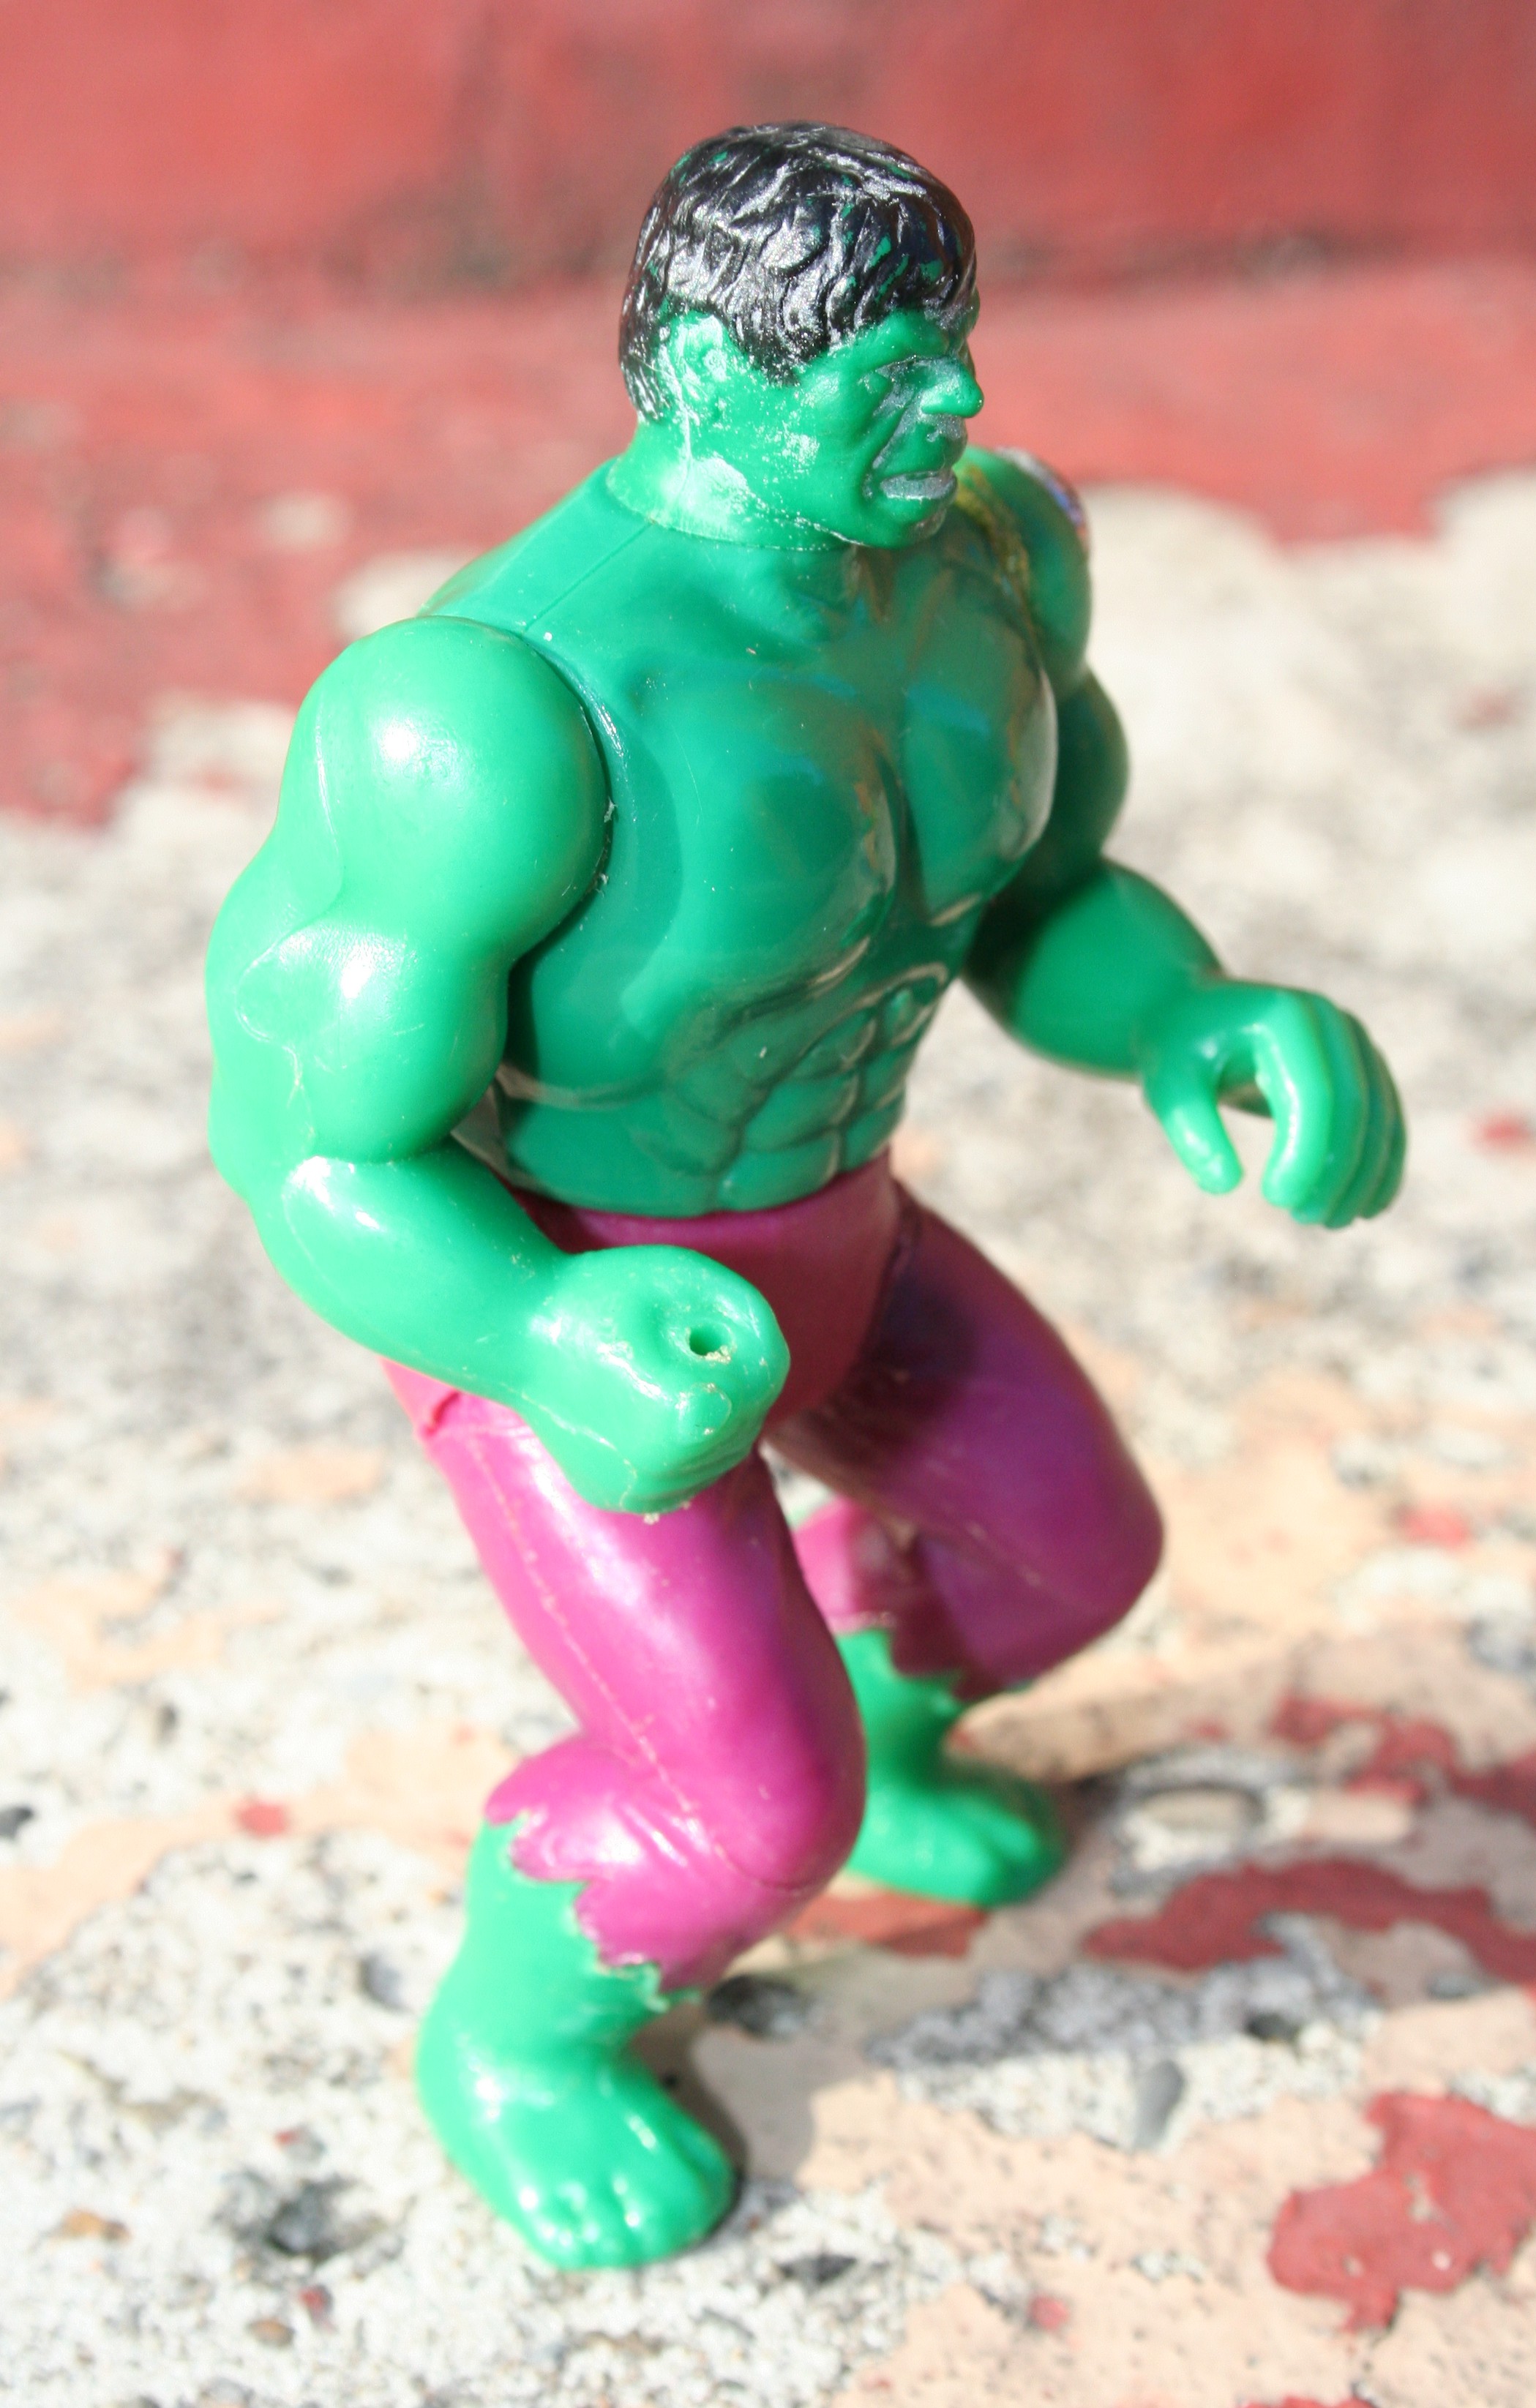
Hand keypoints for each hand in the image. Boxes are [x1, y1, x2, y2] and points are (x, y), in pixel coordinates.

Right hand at [520, 1245, 789, 1513]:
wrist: (514, 1333)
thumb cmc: (597, 1294)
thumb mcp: (683, 1276)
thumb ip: (749, 1313)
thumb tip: (770, 1372)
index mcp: (684, 1421)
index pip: (760, 1379)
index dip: (733, 1338)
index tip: (686, 1319)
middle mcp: (663, 1472)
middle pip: (745, 1420)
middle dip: (725, 1377)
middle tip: (668, 1342)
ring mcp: (638, 1491)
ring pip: (720, 1454)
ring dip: (708, 1413)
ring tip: (655, 1373)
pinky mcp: (617, 1496)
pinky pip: (682, 1475)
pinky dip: (682, 1443)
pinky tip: (648, 1407)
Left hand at [1137, 980, 1404, 1226]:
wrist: (1192, 1014)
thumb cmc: (1177, 1053)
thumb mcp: (1167, 1087)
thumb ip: (1192, 1132)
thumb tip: (1225, 1184)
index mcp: (1285, 1018)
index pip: (1313, 1093)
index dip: (1306, 1152)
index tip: (1277, 1200)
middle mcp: (1331, 1022)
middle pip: (1355, 1106)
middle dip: (1337, 1170)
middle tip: (1305, 1218)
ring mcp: (1354, 1041)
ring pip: (1379, 1117)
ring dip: (1365, 1177)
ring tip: (1330, 1221)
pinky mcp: (1362, 1065)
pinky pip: (1385, 1118)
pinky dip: (1382, 1164)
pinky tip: (1368, 1207)